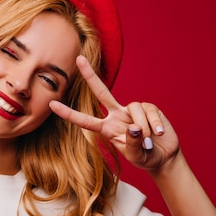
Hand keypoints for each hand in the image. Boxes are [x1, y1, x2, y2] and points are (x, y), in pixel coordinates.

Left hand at [49, 55, 179, 171]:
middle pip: (101, 92)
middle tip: (79, 59)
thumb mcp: (135, 155)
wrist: (163, 156)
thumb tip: (134, 127)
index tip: (52, 105)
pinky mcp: (148, 108)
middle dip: (90, 75)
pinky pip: (149, 111)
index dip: (68, 113)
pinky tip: (159, 134)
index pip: (85, 120)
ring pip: (134, 109)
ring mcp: (132, 110)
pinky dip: (155, 124)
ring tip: (150, 142)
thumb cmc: (144, 157)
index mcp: (107, 129)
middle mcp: (117, 115)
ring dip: (144, 129)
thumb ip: (132, 143)